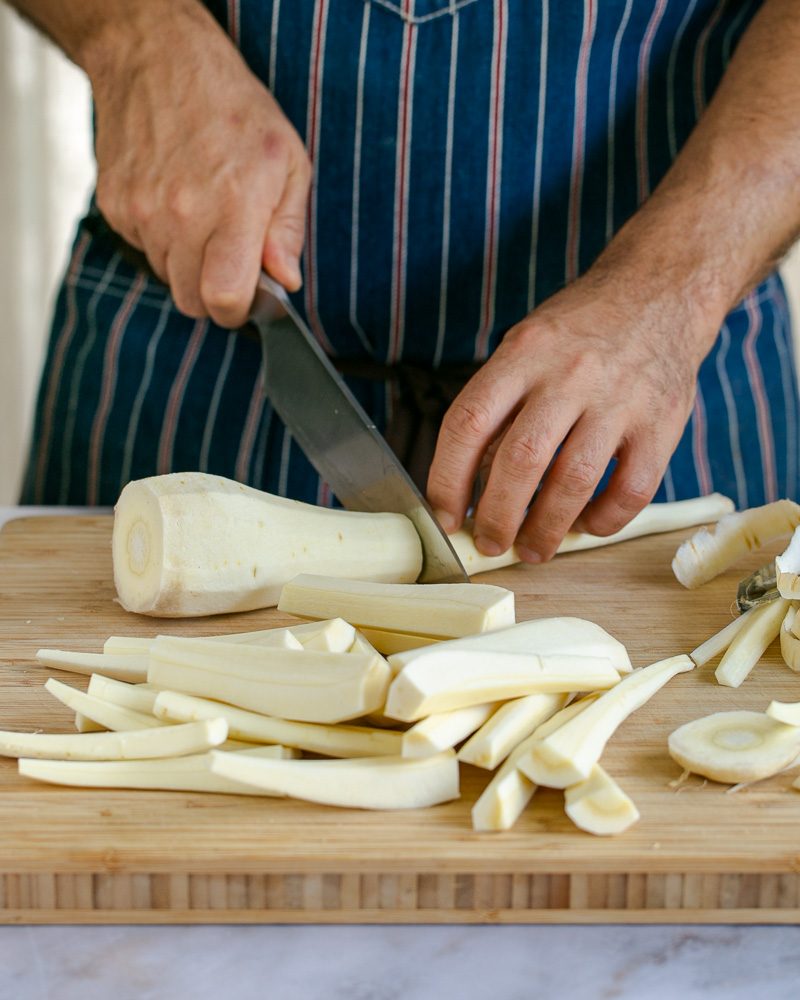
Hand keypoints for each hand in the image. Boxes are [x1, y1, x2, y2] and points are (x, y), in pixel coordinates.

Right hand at [89, 2, 310, 326]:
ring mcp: (142, 211)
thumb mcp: (288, 162)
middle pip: (193, 302)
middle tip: (230, 258)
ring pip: (168, 277)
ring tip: (203, 215)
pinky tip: (175, 199)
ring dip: (188, 263)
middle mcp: (181, 214)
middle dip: (215, 292)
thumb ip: (288, 231)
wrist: (159, 58)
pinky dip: (161, 239)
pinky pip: (144, 249)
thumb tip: (284, 282)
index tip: (250, 299)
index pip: (224, 300)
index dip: (240, 311)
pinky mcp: (116, 206)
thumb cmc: (234, 108)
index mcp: (233, 207)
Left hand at [427, 265, 717, 561]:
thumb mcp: (527, 346)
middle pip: (520, 460)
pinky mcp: (661, 424)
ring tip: (533, 549)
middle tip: (491, 543)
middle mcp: (568, 375)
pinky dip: (605, 520)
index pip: (467, 423)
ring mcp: (619, 399)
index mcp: (523, 354)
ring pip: (574, 481)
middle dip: (498, 516)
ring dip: (547, 528)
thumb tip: (471, 483)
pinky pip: (631, 489)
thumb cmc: (580, 330)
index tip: (445, 516)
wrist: (660, 292)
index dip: (448, 479)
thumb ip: (500, 405)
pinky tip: (588, 526)